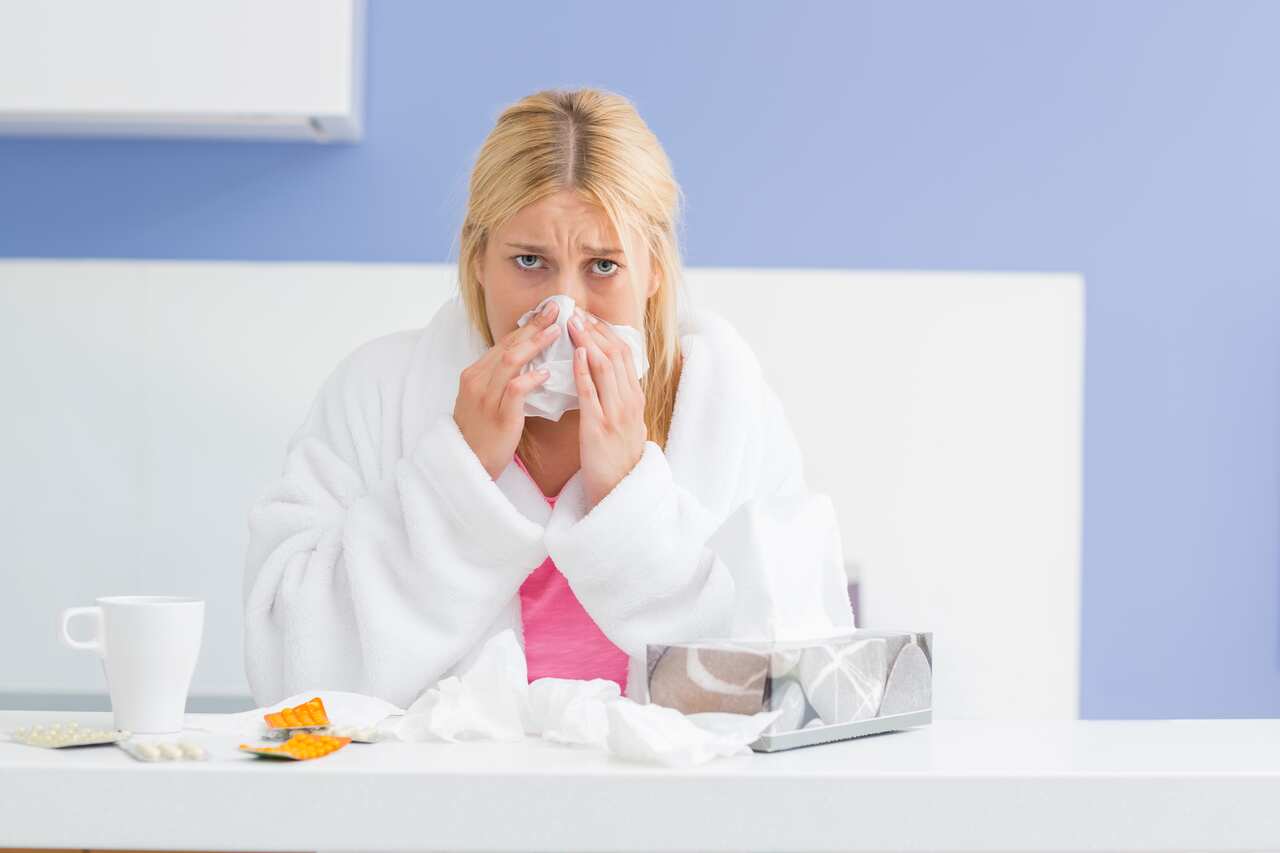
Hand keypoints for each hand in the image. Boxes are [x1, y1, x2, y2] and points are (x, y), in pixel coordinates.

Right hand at [453, 300, 561, 478]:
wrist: (466, 466)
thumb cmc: (481, 434)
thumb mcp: (485, 400)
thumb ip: (501, 380)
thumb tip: (528, 364)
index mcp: (474, 374)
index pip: (503, 343)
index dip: (526, 326)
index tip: (546, 312)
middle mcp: (477, 381)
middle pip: (508, 345)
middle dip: (533, 326)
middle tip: (555, 309)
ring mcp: (486, 398)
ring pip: (511, 361)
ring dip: (535, 344)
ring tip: (556, 332)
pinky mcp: (499, 416)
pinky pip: (515, 389)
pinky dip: (531, 378)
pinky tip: (546, 372)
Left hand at [567, 308, 647, 508]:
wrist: (620, 491)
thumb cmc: (617, 459)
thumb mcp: (625, 423)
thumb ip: (618, 399)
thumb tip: (607, 376)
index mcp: (635, 398)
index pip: (624, 355)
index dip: (607, 333)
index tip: (590, 317)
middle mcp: (629, 401)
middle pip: (616, 355)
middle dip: (596, 330)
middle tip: (577, 312)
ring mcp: (616, 413)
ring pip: (605, 367)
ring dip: (588, 342)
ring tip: (573, 324)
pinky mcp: (599, 427)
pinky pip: (591, 392)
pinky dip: (584, 370)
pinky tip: (575, 354)